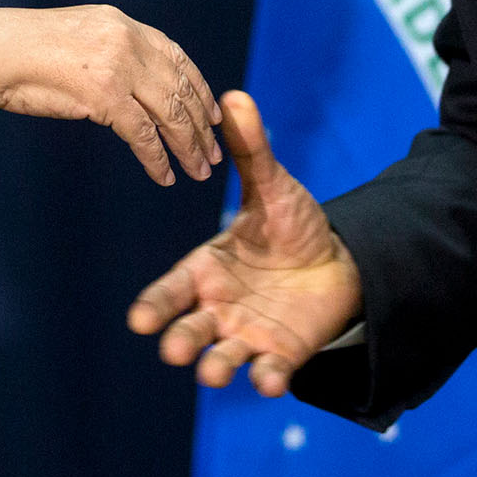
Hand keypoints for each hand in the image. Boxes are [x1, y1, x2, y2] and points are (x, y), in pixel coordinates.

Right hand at [0, 5, 223, 185]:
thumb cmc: (21, 50)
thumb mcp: (75, 37)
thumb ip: (108, 49)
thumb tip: (129, 77)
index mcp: (122, 23)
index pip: (176, 56)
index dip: (198, 86)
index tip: (212, 113)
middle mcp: (127, 40)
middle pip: (180, 86)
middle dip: (202, 123)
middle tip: (214, 151)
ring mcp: (118, 67)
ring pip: (170, 113)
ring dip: (189, 146)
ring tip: (200, 171)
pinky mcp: (105, 96)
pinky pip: (143, 135)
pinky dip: (157, 159)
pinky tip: (165, 176)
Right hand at [127, 92, 362, 395]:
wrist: (337, 261)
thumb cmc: (289, 225)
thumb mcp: (271, 185)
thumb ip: (251, 150)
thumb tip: (234, 95)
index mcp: (207, 269)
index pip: (173, 290)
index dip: (156, 305)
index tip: (139, 320)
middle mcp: (219, 308)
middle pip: (191, 328)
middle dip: (181, 339)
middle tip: (174, 348)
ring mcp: (248, 334)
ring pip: (223, 357)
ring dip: (215, 367)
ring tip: (211, 372)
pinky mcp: (280, 354)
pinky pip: (269, 371)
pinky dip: (265, 379)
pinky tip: (267, 381)